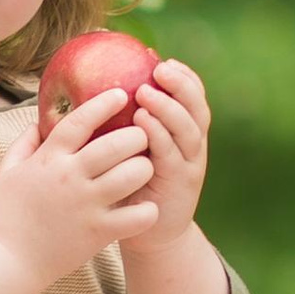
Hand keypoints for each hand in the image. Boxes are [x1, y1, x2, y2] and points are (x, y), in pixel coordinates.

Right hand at [0, 86, 155, 293]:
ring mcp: (87, 205)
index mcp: (49, 159)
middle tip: (140, 137)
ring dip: (144, 168)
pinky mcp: (99, 233)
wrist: (5, 261)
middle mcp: (70, 177)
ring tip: (143, 169)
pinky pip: (137, 216)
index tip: (121, 94)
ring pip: (133, 174)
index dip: (104, 104)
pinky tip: (144, 207)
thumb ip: (25, 143)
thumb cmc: (3, 215)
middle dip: (137, 135)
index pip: (81, 120)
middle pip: (117, 143)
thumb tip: (40, 121)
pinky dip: (146, 210)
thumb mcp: (6, 171)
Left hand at [126, 60, 209, 234]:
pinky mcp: (179, 185)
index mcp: (184, 133)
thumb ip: (128, 123)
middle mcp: (192, 147)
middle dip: (182, 85)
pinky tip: (141, 122)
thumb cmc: (133, 185)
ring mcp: (189, 166)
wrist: (148, 234)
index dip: (185, 77)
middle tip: (160, 68)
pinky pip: (171, 155)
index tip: (166, 59)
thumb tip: (97, 88)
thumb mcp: (134, 149)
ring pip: (188, 130)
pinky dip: (159, 135)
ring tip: (146, 93)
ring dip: (168, 108)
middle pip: (197, 109)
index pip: (194, 98)